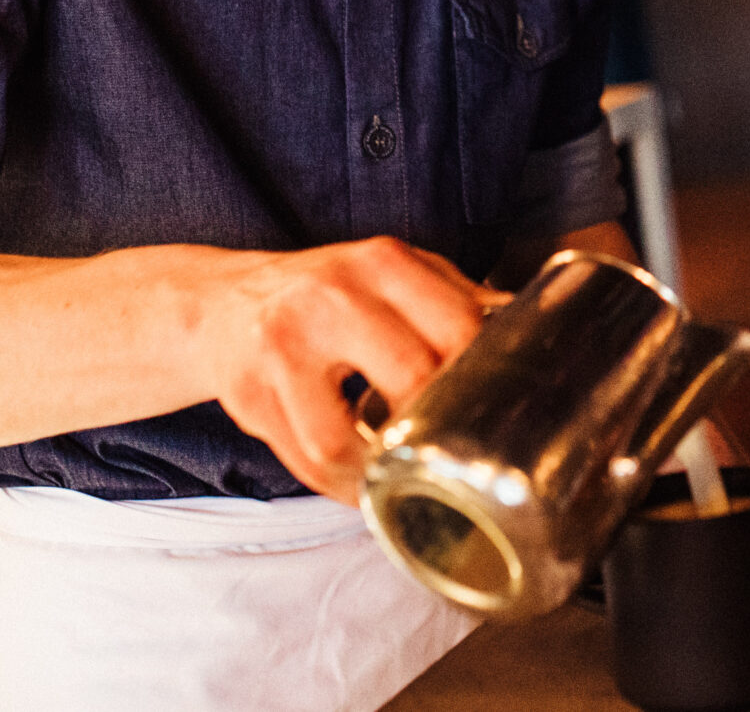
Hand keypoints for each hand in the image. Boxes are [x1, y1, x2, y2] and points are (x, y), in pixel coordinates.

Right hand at [194, 237, 508, 502]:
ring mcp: (282, 349)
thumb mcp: (389, 273)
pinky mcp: (250, 396)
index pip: (456, 326)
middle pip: (408, 380)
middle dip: (437, 425)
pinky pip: (305, 463)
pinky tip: (364, 485)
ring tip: (404, 478)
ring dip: (380, 473)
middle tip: (454, 446)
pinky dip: (342, 487)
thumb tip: (525, 332)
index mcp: (381, 262)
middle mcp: (330, 298)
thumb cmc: (326, 293)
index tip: (494, 404)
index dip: (482, 376)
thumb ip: (452, 297)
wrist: (224, 304)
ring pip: (341, 440)